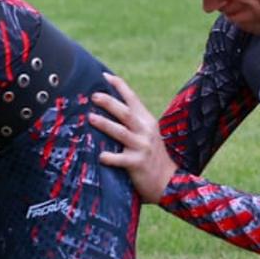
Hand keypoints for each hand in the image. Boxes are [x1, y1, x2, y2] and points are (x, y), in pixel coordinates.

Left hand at [87, 73, 173, 202]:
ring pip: (121, 132)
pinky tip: (99, 156)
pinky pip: (120, 159)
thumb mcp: (145, 135)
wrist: (168, 182)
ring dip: (105, 124)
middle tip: (93, 96)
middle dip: (109, 103)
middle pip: (126, 113)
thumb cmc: (150, 156)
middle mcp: (146, 131)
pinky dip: (109, 157)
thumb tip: (106, 108)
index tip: (104, 76)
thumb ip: (131, 123)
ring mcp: (142, 147)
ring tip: (90, 118)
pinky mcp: (137, 163)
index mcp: (147, 121)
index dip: (120, 86)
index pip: (133, 99)